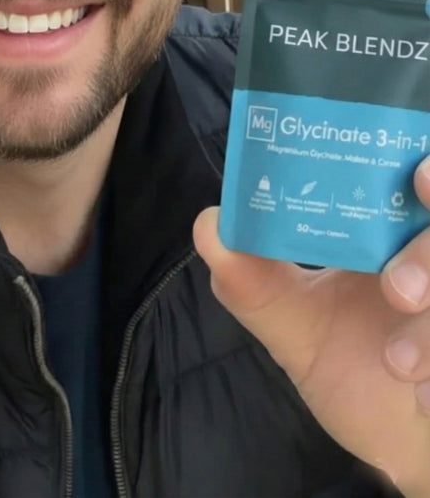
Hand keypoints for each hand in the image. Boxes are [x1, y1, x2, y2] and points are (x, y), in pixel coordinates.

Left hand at [194, 157, 429, 497]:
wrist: (399, 444)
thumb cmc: (356, 370)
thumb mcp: (297, 327)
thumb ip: (255, 281)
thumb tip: (209, 224)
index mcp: (398, 236)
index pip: (420, 180)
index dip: (428, 173)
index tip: (416, 174)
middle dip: (429, 254)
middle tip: (399, 290)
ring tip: (398, 363)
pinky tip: (422, 404)